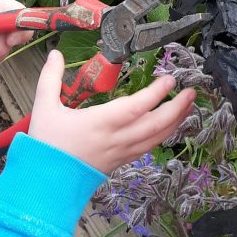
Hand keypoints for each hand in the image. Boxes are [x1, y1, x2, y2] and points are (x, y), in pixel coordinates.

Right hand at [28, 50, 195, 174]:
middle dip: (178, 107)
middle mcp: (116, 138)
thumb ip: (50, 77)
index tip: (170, 80)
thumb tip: (55, 53)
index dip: (156, 93)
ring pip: (157, 137)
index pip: (136, 106)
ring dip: (176, 121)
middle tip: (191, 92)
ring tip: (188, 106)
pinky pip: (149, 147)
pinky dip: (164, 135)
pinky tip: (169, 126)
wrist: (47, 182)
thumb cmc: (47, 146)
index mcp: (100, 123)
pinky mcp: (121, 160)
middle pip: (156, 124)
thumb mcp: (44, 107)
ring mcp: (121, 151)